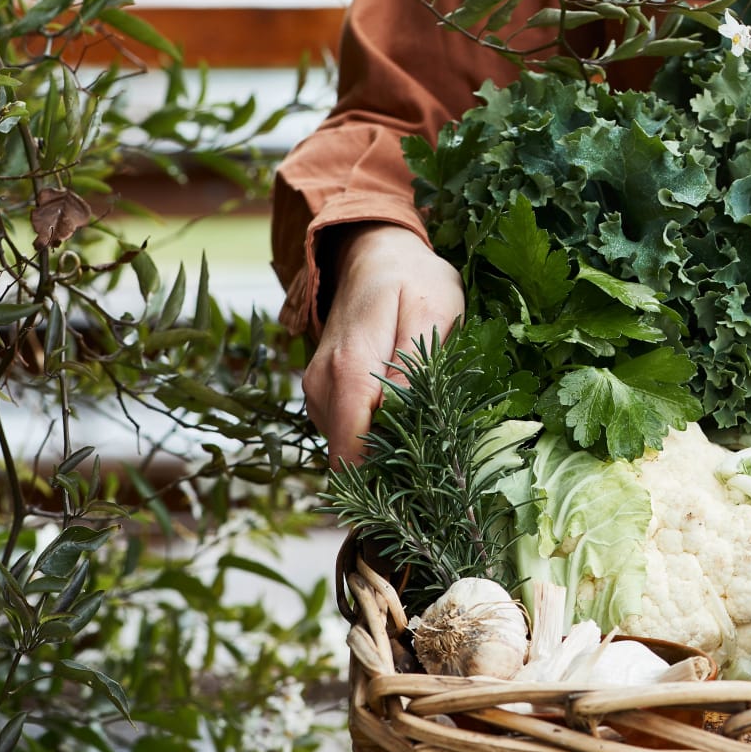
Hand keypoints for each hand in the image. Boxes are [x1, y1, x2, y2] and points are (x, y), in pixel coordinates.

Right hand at [303, 223, 464, 465]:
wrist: (373, 252)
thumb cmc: (413, 279)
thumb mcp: (432, 313)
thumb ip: (415, 368)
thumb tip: (401, 420)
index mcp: (349, 370)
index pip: (352, 450)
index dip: (380, 482)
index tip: (415, 499)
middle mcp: (322, 386)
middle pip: (348, 455)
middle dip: (386, 471)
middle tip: (431, 471)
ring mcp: (317, 390)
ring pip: (346, 446)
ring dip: (380, 451)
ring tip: (422, 437)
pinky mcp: (322, 393)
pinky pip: (345, 430)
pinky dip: (371, 434)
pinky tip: (401, 421)